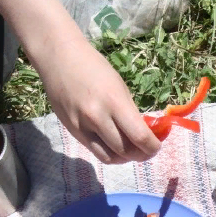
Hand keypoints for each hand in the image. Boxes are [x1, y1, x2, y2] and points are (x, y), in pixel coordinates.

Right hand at [36, 36, 160, 164]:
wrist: (59, 58)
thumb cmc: (94, 67)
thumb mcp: (119, 86)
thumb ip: (130, 112)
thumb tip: (143, 134)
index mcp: (114, 102)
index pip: (140, 137)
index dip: (152, 148)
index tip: (156, 147)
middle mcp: (97, 117)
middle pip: (125, 151)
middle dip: (140, 154)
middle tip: (145, 150)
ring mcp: (82, 126)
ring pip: (109, 157)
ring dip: (123, 158)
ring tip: (129, 151)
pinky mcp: (72, 131)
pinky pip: (94, 151)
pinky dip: (108, 153)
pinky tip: (113, 145)